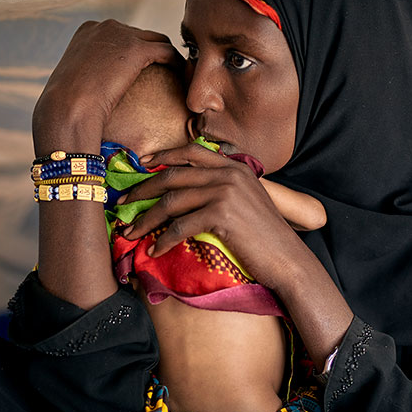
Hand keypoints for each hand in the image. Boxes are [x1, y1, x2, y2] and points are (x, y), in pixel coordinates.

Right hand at [32, 20, 181, 155]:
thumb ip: (92, 75)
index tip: (143, 70)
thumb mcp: (76, 82)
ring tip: (177, 75)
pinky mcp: (136, 49)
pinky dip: (176, 63)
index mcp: (88, 30)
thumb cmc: (67, 106)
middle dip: (153, 52)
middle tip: (167, 72)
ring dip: (168, 56)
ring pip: (157, 40)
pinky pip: (166, 51)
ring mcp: (121, 35)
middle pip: (141, 35)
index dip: (134, 51)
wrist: (67, 109)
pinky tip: (181, 77)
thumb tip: (99, 88)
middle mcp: (104, 26)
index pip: (122, 34)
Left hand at [122, 142, 353, 358]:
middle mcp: (228, 174)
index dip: (163, 155)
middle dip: (142, 191)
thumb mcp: (246, 202)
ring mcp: (225, 192)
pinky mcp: (221, 214)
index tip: (141, 162)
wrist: (288, 259)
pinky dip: (163, 241)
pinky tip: (154, 252)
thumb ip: (222, 189)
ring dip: (145, 220)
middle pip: (173, 176)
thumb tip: (186, 195)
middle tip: (123, 205)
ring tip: (130, 234)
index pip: (191, 151)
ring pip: (171, 202)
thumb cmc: (265, 238)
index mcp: (234, 167)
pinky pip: (180, 226)